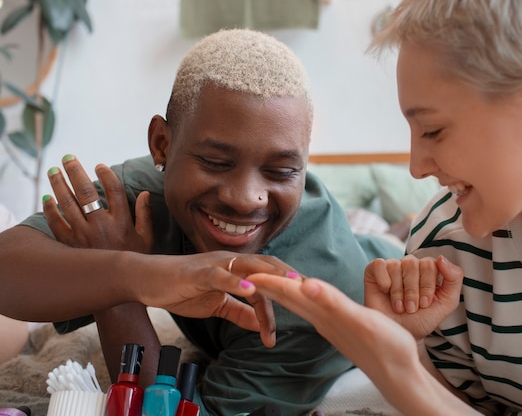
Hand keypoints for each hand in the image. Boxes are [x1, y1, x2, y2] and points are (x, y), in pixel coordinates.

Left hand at [43, 155, 151, 252]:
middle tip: (68, 158)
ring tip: (54, 171)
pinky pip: (56, 224)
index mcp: (121, 222)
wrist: (116, 286)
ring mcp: (83, 235)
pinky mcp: (70, 245)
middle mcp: (101, 226)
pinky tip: (48, 199)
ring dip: (59, 185)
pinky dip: (50, 210)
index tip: (99, 166)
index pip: (113, 191)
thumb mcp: (147, 238)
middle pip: (86, 193)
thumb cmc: (134, 261)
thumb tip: (145, 194)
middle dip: (75, 172)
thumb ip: (146, 215)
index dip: (106, 175)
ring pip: (68, 204)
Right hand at [134, 252, 300, 347]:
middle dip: (289, 276)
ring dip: (271, 275)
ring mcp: (215, 265)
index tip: (299, 309)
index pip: (267, 280)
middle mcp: (230, 261)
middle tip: (310, 290)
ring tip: (290, 284)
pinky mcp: (198, 272)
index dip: (283, 294)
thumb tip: (262, 324)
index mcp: (236, 269)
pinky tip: (250, 288)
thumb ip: (239, 312)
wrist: (147, 281)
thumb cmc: (181, 288)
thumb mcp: (216, 304)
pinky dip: (236, 281)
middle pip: (267, 265)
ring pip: (249, 265)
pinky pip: (220, 275)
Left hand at [245, 273, 427, 412]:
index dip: (270, 281)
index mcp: (325, 314)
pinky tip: (308, 300)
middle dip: (270, 285)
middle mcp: (324, 320)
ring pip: (301, 305)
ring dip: (284, 292)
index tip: (247, 271)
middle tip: (248, 273)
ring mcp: (333, 326)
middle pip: (291, 299)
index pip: (291, 293)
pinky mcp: (343, 330)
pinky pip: (315, 311)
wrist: (400, 376)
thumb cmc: (386, 348)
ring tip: (269, 283)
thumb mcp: (360, 321)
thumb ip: (333, 303)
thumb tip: (306, 284)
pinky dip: (305, 301)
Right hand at [364, 255, 462, 338]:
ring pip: (396, 266)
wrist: (400, 334)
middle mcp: (410, 265)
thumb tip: (442, 258)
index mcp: (428, 269)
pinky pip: (379, 265)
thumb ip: (454, 279)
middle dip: (413, 291)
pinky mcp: (374, 270)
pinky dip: (384, 281)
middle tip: (411, 308)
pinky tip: (385, 292)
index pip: (430, 264)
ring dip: (398, 292)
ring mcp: (391, 266)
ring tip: (399, 307)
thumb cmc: (422, 319)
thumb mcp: (446, 303)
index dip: (427, 286)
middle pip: (413, 264)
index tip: (425, 304)